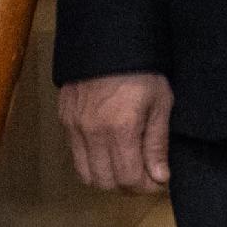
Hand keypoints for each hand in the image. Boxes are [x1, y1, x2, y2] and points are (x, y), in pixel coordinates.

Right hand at [58, 72, 173, 192]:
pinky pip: (76, 156)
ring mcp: (74, 127)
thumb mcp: (161, 103)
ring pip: (87, 174)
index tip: (159, 180)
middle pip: (106, 182)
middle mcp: (92, 133)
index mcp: (121, 128)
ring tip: (128, 166)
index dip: (147, 187)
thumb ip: (157, 143)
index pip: (129, 178)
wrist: (108, 40)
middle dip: (129, 186)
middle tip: (145, 176)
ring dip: (108, 178)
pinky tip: (110, 152)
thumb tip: (160, 178)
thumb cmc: (142, 70)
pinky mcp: (65, 120)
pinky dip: (93, 163)